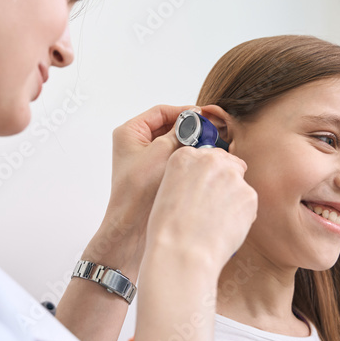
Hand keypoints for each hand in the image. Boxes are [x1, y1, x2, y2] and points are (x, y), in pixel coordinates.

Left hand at [93, 105, 194, 266]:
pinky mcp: (155, 176)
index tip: (203, 116)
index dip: (183, 112)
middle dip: (190, 129)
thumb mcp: (162, 153)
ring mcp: (145, 161)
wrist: (132, 228)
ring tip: (209, 146)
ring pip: (174, 145)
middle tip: (210, 130)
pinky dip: (188, 160)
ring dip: (190, 145)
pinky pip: (175, 161)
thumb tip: (197, 120)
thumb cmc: (137, 192)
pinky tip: (202, 163)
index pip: (161, 112)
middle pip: (168, 127)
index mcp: (129, 133)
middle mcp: (136, 145)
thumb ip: (181, 132)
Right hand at [143, 146, 257, 278]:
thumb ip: (188, 178)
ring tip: (216, 222)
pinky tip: (225, 229)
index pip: (207, 155)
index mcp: (185, 157)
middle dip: (225, 182)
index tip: (204, 188)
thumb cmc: (168, 230)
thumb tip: (207, 183)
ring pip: (239, 185)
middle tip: (214, 206)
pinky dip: (241, 216)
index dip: (208, 174)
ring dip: (233, 199)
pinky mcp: (249, 195)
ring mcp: (232, 176)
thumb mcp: (167, 191)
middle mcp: (210, 160)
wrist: (182, 252)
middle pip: (229, 164)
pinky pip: (248, 204)